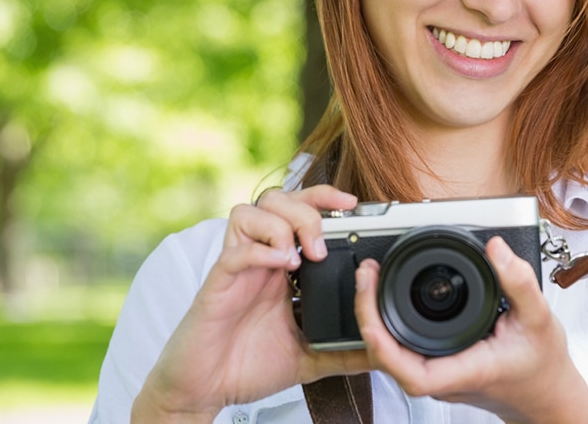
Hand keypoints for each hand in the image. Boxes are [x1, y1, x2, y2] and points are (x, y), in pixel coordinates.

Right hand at [133, 186, 371, 421]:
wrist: (205, 391)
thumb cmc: (249, 366)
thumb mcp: (309, 357)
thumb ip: (344, 350)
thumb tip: (383, 351)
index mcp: (282, 267)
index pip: (301, 210)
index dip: (325, 197)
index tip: (354, 204)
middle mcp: (259, 259)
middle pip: (278, 200)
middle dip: (307, 209)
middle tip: (321, 245)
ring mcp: (237, 268)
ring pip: (250, 210)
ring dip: (281, 226)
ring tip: (299, 258)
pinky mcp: (217, 284)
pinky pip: (235, 251)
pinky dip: (260, 251)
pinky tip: (280, 267)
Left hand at [353, 236, 587, 423]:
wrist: (547, 394)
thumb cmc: (543, 364)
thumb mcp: (540, 318)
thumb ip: (519, 281)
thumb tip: (496, 249)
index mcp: (467, 370)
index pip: (412, 373)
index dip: (382, 344)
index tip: (372, 305)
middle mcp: (445, 378)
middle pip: (388, 360)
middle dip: (368, 317)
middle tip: (367, 274)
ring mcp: (438, 376)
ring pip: (391, 358)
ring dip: (374, 321)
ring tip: (370, 281)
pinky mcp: (438, 368)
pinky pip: (402, 352)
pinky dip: (388, 325)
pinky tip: (386, 298)